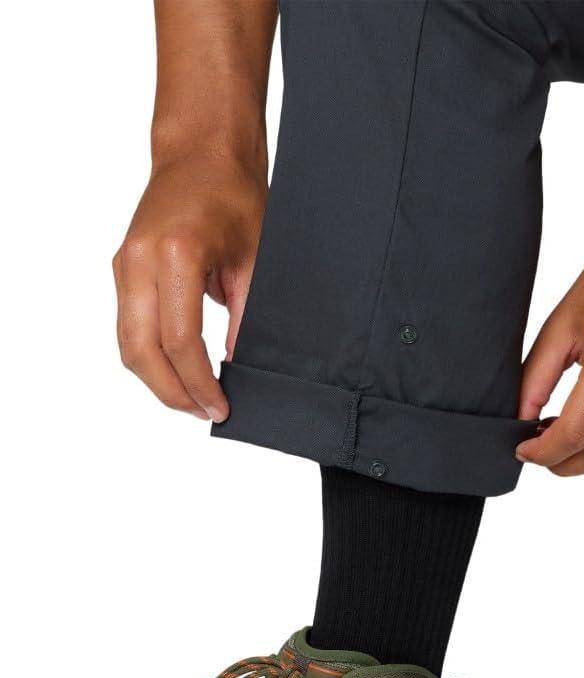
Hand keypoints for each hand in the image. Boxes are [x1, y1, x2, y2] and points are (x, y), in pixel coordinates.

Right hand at [112, 155, 266, 421]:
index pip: (181, 341)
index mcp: (175, 254)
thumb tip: (237, 367)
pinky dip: (150, 356)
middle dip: (172, 392)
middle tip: (205, 413)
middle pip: (141, 350)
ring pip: (127, 343)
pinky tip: (179, 372)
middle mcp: (139, 260)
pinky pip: (128, 326)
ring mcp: (124, 264)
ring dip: (157, 379)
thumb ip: (247, 318)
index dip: (200, 383)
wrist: (201, 153)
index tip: (221, 406)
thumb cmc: (234, 196)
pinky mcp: (122, 268)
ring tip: (193, 400)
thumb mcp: (256, 261)